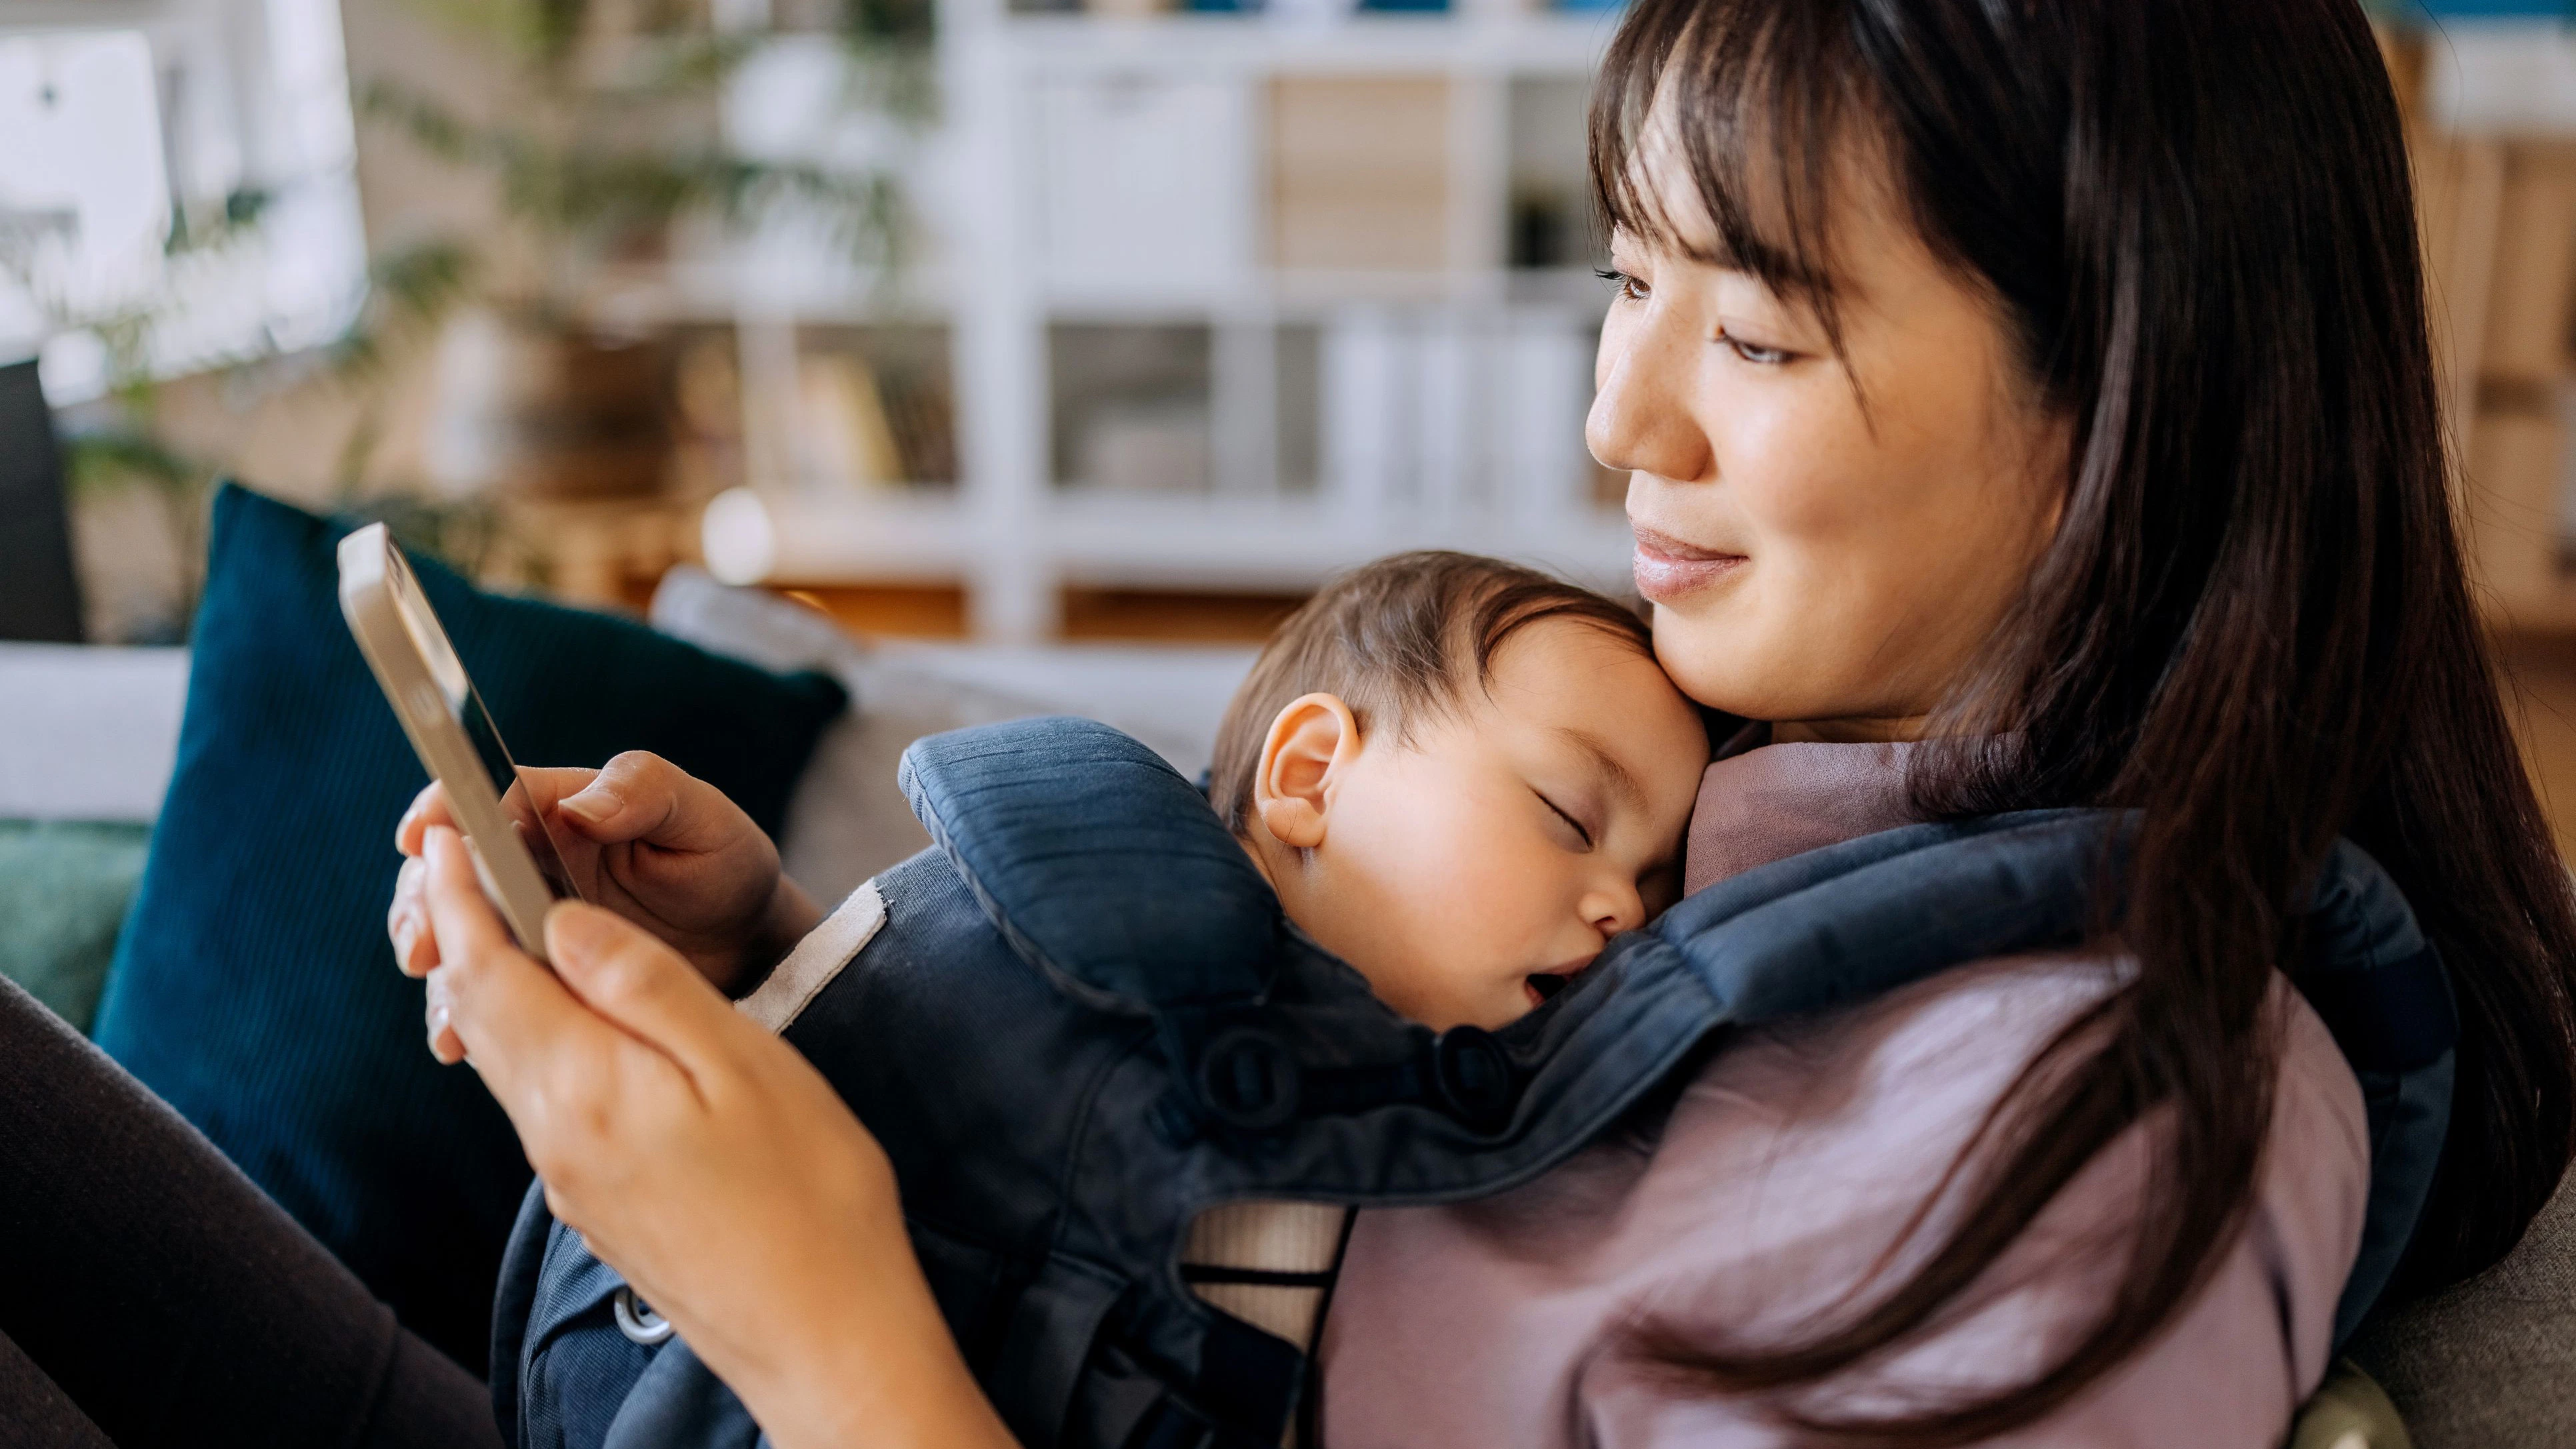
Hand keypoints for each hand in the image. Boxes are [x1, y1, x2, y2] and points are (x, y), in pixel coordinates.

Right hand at [387, 752, 822, 1006]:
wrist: (745, 945)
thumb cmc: (721, 864)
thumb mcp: (700, 817)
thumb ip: (643, 792)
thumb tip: (579, 807)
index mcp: (556, 807)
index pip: (481, 796)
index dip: (441, 811)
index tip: (419, 835)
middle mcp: (525, 861)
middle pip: (446, 870)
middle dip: (423, 901)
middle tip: (423, 941)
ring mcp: (521, 919)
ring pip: (451, 933)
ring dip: (437, 964)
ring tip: (444, 997)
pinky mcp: (530, 972)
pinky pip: (481, 989)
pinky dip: (464, 1014)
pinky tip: (461, 1042)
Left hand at [417, 826, 1014, 1448]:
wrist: (825, 1334)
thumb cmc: (809, 1193)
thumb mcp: (740, 1061)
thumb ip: (644, 984)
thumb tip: (564, 922)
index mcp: (584, 1086)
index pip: (485, 969)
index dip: (460, 893)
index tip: (449, 831)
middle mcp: (553, 1135)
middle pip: (478, 1013)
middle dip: (462, 929)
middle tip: (466, 859)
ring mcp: (569, 1176)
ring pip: (506, 1059)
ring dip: (493, 984)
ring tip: (511, 924)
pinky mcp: (594, 1202)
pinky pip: (540, 1098)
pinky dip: (534, 1037)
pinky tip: (575, 1023)